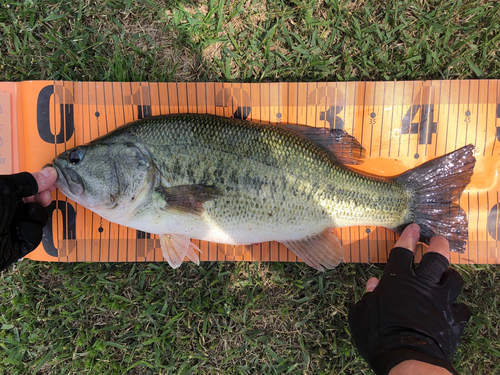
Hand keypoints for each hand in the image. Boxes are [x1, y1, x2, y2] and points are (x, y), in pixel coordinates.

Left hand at [0, 168, 56, 271]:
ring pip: (39, 217)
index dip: (40, 181)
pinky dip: (31, 233)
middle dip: (41, 199)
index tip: (52, 180)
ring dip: (36, 216)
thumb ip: (27, 181)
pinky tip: (20, 233)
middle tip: (43, 198)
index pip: (25, 184)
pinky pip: (36, 235)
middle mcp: (8, 209)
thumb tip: (49, 173)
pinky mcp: (20, 243)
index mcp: (2, 194)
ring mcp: (14, 226)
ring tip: (23, 218)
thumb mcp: (4, 190)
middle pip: (35, 200)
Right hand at [348, 224, 470, 374]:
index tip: (414, 227)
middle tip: (438, 239)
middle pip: (436, 258)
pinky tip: (453, 309)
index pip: (404, 251)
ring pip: (454, 279)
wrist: (408, 358)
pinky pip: (462, 308)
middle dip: (438, 245)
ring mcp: (441, 301)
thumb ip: (368, 296)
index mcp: (398, 280)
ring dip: (450, 274)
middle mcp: (422, 285)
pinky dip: (457, 307)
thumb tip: (373, 284)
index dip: (409, 237)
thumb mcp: (361, 313)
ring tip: (448, 274)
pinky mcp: (454, 320)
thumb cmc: (378, 335)